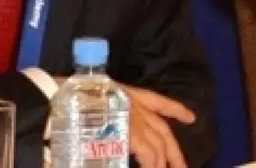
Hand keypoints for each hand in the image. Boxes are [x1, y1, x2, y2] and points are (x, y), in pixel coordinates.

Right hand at [50, 78, 194, 167]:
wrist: (64, 97)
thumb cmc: (73, 96)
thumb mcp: (94, 101)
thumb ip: (107, 114)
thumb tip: (110, 129)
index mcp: (129, 94)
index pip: (158, 101)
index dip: (175, 109)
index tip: (191, 117)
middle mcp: (136, 106)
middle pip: (164, 132)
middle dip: (174, 152)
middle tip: (183, 167)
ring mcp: (136, 120)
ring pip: (159, 147)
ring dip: (163, 164)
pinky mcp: (132, 133)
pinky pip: (149, 155)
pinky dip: (152, 164)